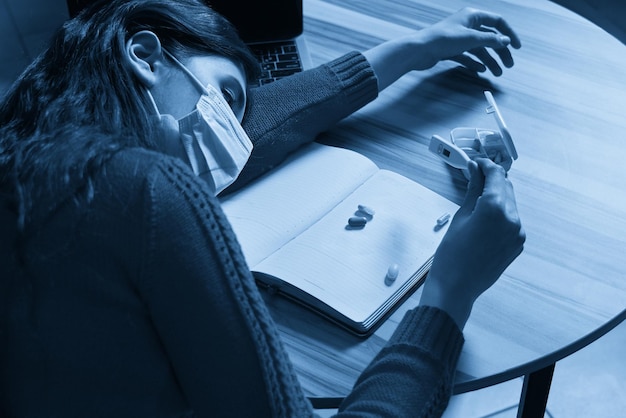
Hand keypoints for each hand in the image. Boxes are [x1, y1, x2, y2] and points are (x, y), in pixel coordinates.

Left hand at [415, 7, 521, 74]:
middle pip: (489, 38)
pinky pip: (468, 56)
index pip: (497, 22)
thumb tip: (506, 41)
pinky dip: (475, 63)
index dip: (509, 33)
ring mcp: (458, 38)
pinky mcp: (451, 50)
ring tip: (496, 73)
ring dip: (489, 60)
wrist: (419, 51)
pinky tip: (481, 70)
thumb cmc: (442, 39)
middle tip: (508, 65)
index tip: (517, 47)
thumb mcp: (470, 38)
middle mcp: (466, 25)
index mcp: (473, 16)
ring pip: (479, 49)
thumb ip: (490, 40)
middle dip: (500, 51)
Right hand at [420, 158, 525, 328]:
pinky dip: (501, 213)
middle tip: (475, 176)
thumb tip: (474, 169)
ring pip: (510, 203)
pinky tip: (484, 218)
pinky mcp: (518, 243)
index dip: (485, 166)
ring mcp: (518, 232)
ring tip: (477, 199)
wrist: (457, 287)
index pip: (496, 175)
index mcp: (495, 208)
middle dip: (492, 180)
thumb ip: (472, 189)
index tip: (475, 164)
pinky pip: (512, 220)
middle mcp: (512, 218)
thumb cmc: (451, 254)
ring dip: (497, 196)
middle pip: (506, 187)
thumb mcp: (460, 216)